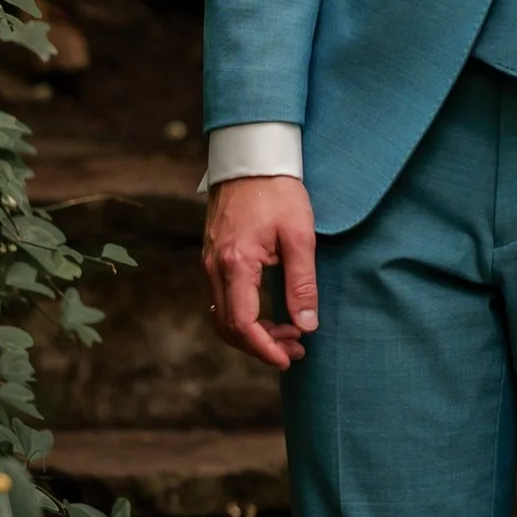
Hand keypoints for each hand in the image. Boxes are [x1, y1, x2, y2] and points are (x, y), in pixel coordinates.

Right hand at [203, 174, 317, 373]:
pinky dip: (243, 315)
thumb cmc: (278, 191)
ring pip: (222, 315)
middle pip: (228, 327)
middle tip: (296, 350)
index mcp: (235, 264)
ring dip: (252, 333)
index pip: (243, 324)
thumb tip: (307, 325)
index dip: (265, 348)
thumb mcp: (299, 236)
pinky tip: (269, 314)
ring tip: (288, 334)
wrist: (250, 157)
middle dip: (261, 346)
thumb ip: (302, 283)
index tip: (289, 359)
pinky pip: (221, 299)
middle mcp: (214, 267)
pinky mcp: (212, 257)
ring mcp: (209, 262)